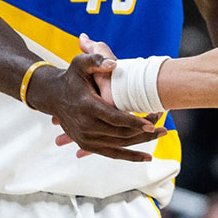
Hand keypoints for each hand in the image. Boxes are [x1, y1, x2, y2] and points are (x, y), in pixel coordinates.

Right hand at [37, 36, 159, 161]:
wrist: (53, 95)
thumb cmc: (71, 78)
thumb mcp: (79, 63)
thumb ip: (96, 60)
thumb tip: (114, 64)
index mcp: (87, 107)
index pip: (116, 118)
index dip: (135, 122)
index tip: (153, 122)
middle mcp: (86, 126)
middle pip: (121, 134)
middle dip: (144, 131)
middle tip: (163, 126)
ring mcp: (86, 138)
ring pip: (120, 145)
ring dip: (142, 142)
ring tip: (161, 135)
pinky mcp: (87, 145)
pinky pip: (112, 154)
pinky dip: (130, 156)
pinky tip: (147, 157)